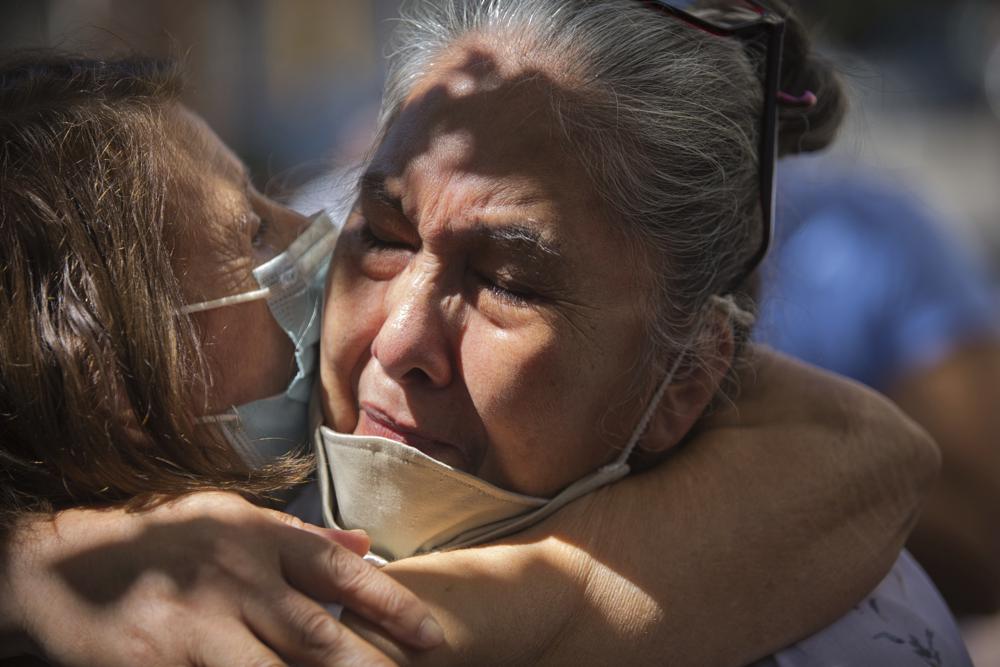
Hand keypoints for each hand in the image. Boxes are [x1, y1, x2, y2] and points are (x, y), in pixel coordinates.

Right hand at [0, 491, 442, 665]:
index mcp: (259, 540)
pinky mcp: (161, 666)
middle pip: (317, 636)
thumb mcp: (234, 517)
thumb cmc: (168, 541)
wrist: (67, 567)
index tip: (435, 637)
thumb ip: (300, 536)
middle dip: (369, 666)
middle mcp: (235, 581)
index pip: (340, 573)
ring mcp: (196, 628)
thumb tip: (365, 543)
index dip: (393, 605)